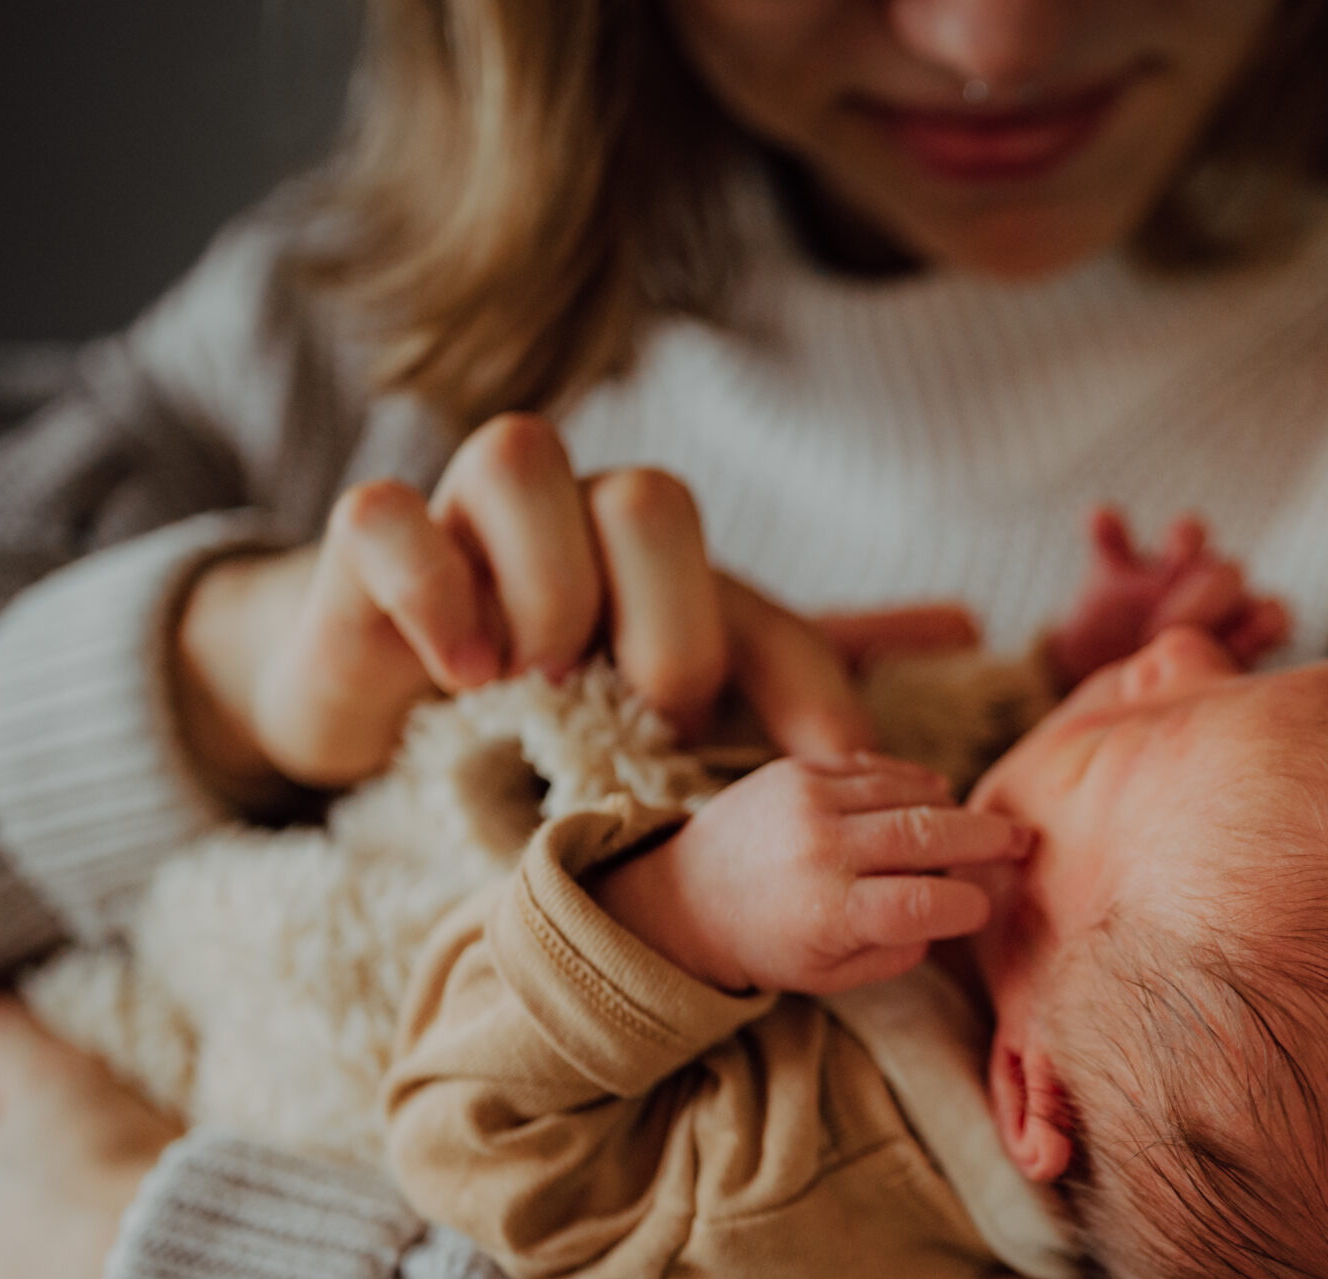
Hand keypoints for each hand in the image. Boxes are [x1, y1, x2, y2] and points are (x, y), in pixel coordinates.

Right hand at [173, 415, 923, 797]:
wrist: (382, 693)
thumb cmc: (551, 689)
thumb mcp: (678, 696)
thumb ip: (799, 666)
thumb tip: (963, 622)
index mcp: (664, 564)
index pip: (761, 604)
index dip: (804, 683)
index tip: (821, 769)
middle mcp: (575, 514)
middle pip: (651, 497)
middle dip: (668, 623)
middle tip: (649, 711)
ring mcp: (465, 514)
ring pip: (521, 461)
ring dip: (549, 585)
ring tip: (534, 677)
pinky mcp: (365, 542)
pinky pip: (386, 513)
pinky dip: (432, 588)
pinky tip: (458, 668)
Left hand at [593, 753, 1032, 995]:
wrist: (686, 895)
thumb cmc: (771, 945)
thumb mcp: (833, 975)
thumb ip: (898, 950)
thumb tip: (952, 911)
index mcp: (828, 912)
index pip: (923, 904)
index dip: (968, 905)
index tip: (986, 907)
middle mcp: (818, 849)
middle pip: (927, 835)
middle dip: (987, 838)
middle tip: (1025, 842)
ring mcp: (807, 800)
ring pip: (908, 792)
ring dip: (954, 806)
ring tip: (982, 823)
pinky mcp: (797, 769)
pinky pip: (875, 767)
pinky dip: (913, 781)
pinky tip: (935, 796)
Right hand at [1041, 506, 1290, 689]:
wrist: (1103, 703)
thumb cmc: (1162, 711)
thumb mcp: (1189, 714)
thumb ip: (1212, 702)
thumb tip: (1234, 726)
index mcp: (1240, 630)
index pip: (1272, 613)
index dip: (1260, 624)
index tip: (1232, 651)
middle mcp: (1210, 595)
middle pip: (1229, 573)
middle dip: (1204, 601)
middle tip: (1166, 638)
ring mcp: (1164, 576)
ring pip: (1189, 534)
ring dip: (1186, 540)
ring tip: (1177, 555)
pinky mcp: (1115, 568)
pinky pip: (1111, 534)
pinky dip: (1107, 525)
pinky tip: (1103, 523)